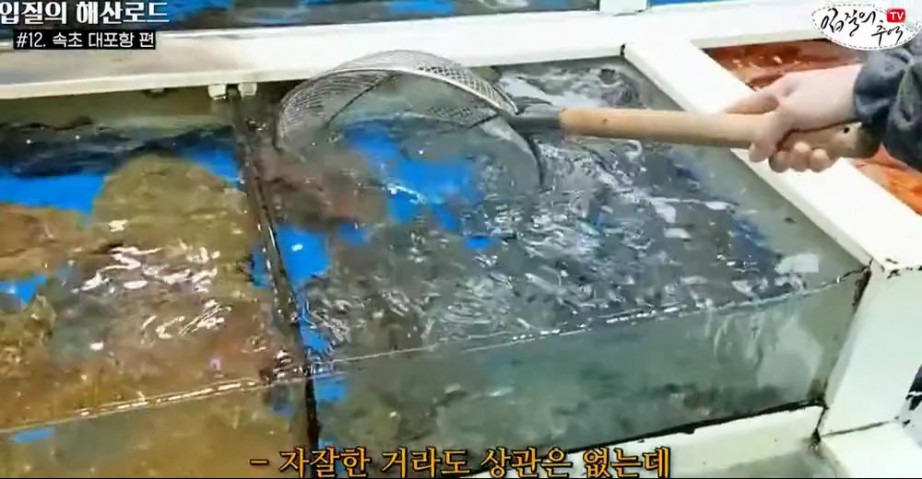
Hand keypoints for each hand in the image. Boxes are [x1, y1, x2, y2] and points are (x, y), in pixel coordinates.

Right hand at [724, 64, 861, 171]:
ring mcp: (810, 129)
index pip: (744, 108)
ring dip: (798, 158)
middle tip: (785, 154)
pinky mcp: (829, 142)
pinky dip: (818, 160)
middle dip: (776, 155)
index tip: (715, 132)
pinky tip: (825, 155)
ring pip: (791, 156)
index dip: (729, 119)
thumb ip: (765, 133)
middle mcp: (790, 113)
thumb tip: (752, 155)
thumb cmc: (825, 96)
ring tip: (810, 151)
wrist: (872, 98)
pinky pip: (813, 160)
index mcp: (777, 96)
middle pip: (768, 144)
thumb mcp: (789, 111)